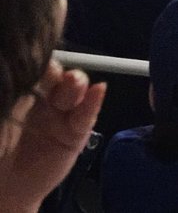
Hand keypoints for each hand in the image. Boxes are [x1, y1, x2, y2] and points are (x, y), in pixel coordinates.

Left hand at [0, 61, 104, 212]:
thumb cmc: (0, 146)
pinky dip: (93, 102)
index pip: (37, 70)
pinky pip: (86, 115)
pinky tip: (99, 90)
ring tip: (74, 82)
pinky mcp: (77, 132)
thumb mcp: (5, 115)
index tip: (39, 57)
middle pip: (58, 77)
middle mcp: (46, 99)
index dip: (41, 62)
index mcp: (25, 92)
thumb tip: (19, 74)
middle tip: (55, 73)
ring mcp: (63, 115)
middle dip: (60, 71)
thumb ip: (15, 96)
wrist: (7, 188)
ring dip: (76, 83)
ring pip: (74, 92)